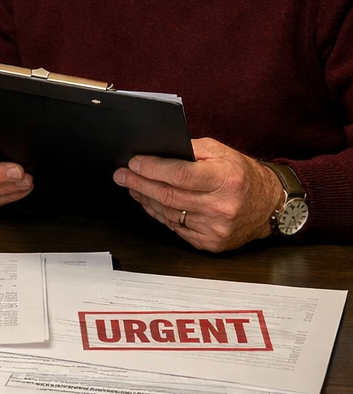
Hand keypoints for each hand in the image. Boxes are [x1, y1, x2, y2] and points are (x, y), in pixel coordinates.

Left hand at [114, 137, 280, 251]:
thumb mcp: (221, 152)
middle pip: (169, 195)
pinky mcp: (212, 242)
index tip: (134, 163)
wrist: (271, 205)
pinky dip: (160, 214)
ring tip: (133, 187)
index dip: (152, 169)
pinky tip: (151, 203)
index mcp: (225, 179)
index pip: (179, 175)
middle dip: (139, 183)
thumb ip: (190, 150)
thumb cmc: (243, 175)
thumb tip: (157, 152)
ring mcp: (216, 227)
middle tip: (122, 175)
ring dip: (146, 199)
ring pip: (169, 213)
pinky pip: (176, 228)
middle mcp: (222, 206)